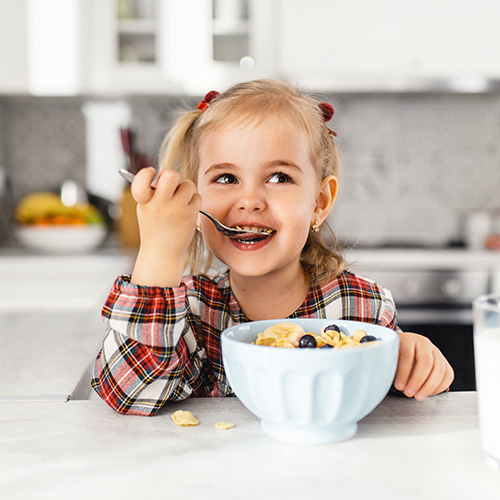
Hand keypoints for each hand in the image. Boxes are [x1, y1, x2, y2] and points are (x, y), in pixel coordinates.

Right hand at [130, 167, 200, 286]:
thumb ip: (153, 191)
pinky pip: (197, 196)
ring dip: (185, 189)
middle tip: (171, 186)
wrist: (163, 252)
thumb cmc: (155, 227)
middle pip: (171, 175)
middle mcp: (160, 205)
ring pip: (188, 184)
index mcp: (144, 202)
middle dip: (172, 176)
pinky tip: (186, 209)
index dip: (145, 173)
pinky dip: (193, 200)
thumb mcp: (146, 208)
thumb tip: (166, 175)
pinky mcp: (190, 215)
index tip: (151, 172)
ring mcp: (177, 210)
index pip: (141, 181)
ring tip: (179, 200)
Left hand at [393, 332, 453, 400]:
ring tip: (419, 397)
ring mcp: (436, 352)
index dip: (403, 372)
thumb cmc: (396, 354)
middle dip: (418, 381)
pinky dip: (440, 387)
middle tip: (409, 393)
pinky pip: (448, 375)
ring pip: (440, 369)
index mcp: (409, 339)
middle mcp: (424, 343)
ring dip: (430, 387)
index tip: (399, 386)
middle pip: (426, 362)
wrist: (405, 348)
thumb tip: (384, 375)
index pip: (408, 355)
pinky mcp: (444, 362)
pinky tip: (428, 393)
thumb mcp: (389, 356)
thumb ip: (388, 363)